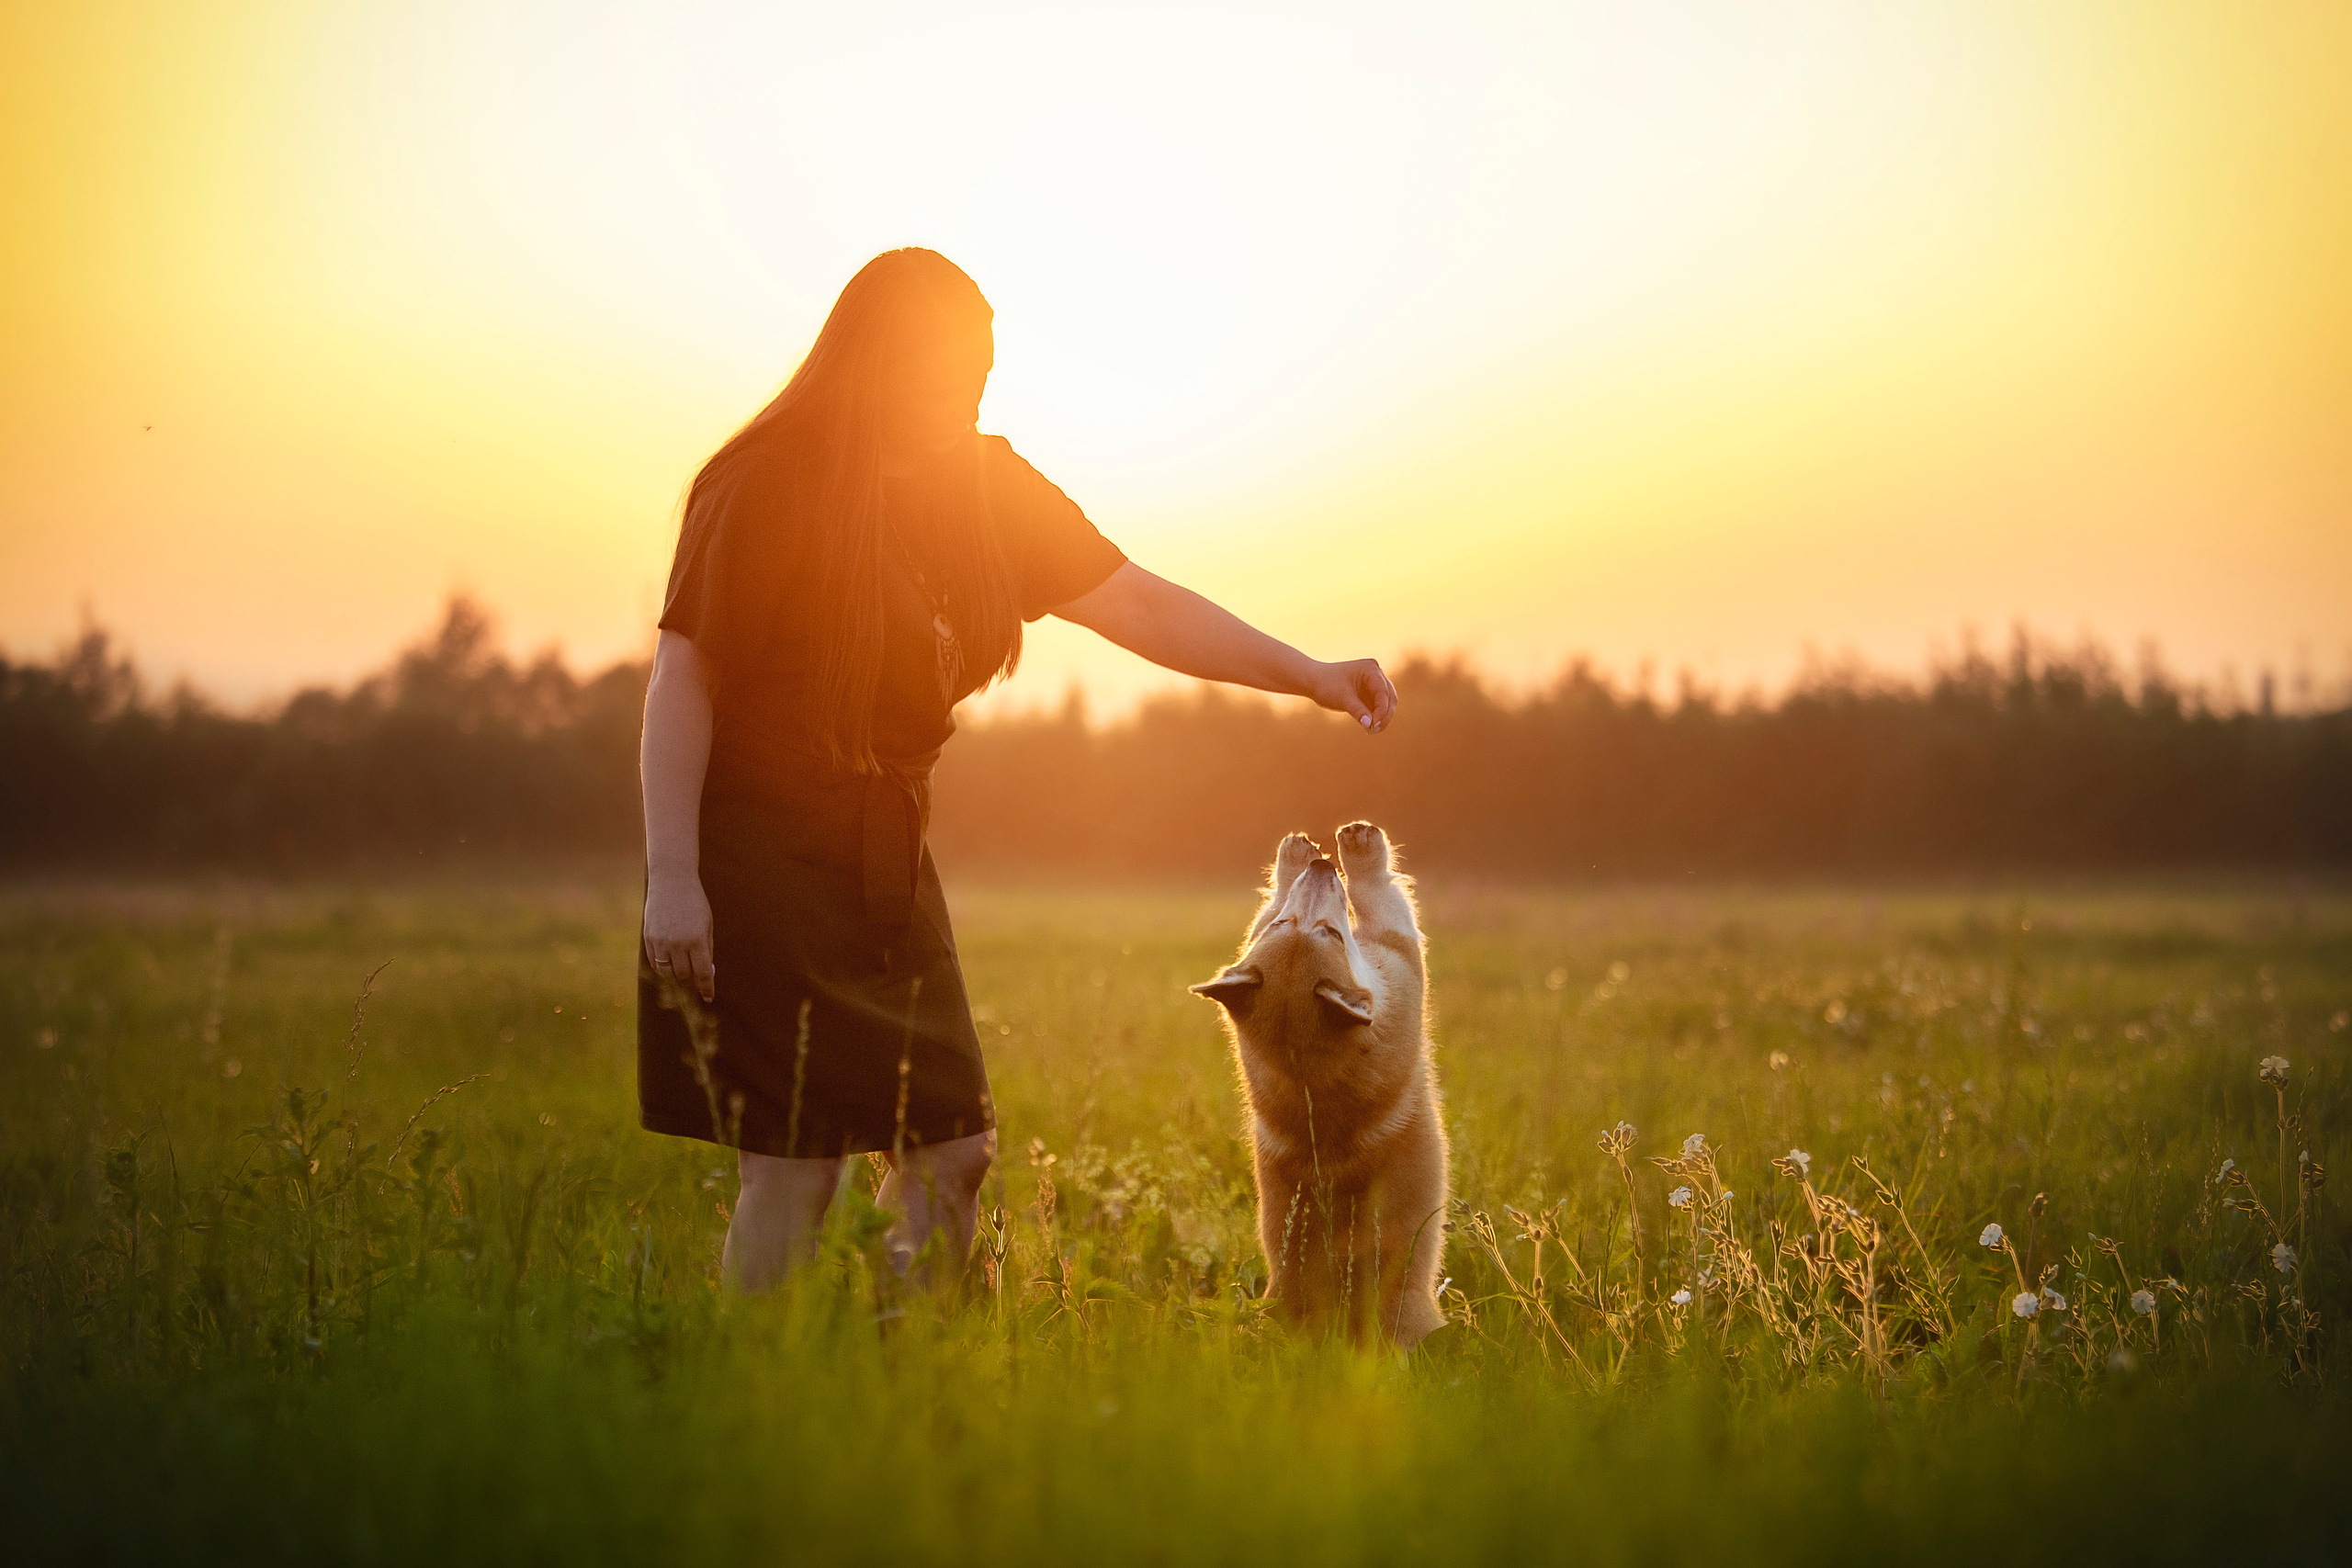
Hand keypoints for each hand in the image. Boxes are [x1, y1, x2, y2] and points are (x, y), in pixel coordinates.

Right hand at [643, 873, 715, 1001]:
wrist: (671, 881)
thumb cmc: (694, 902)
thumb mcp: (707, 924)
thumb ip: (706, 948)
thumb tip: (706, 972)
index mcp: (697, 940)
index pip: (703, 974)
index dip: (706, 988)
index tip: (709, 997)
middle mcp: (678, 944)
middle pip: (684, 976)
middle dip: (691, 983)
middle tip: (696, 986)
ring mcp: (661, 942)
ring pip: (668, 973)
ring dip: (676, 978)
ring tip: (682, 978)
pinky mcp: (649, 938)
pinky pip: (655, 963)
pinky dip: (662, 969)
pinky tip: (668, 968)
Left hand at [1311, 658, 1398, 733]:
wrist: (1313, 681)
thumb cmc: (1326, 685)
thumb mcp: (1342, 699)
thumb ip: (1358, 711)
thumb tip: (1370, 724)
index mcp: (1371, 670)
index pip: (1383, 692)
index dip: (1381, 710)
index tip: (1374, 724)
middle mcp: (1376, 674)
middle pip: (1389, 697)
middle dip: (1384, 715)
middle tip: (1374, 730)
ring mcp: (1374, 684)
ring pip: (1387, 703)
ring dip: (1381, 717)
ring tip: (1371, 730)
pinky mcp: (1370, 693)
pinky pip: (1378, 706)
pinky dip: (1375, 717)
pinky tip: (1368, 727)